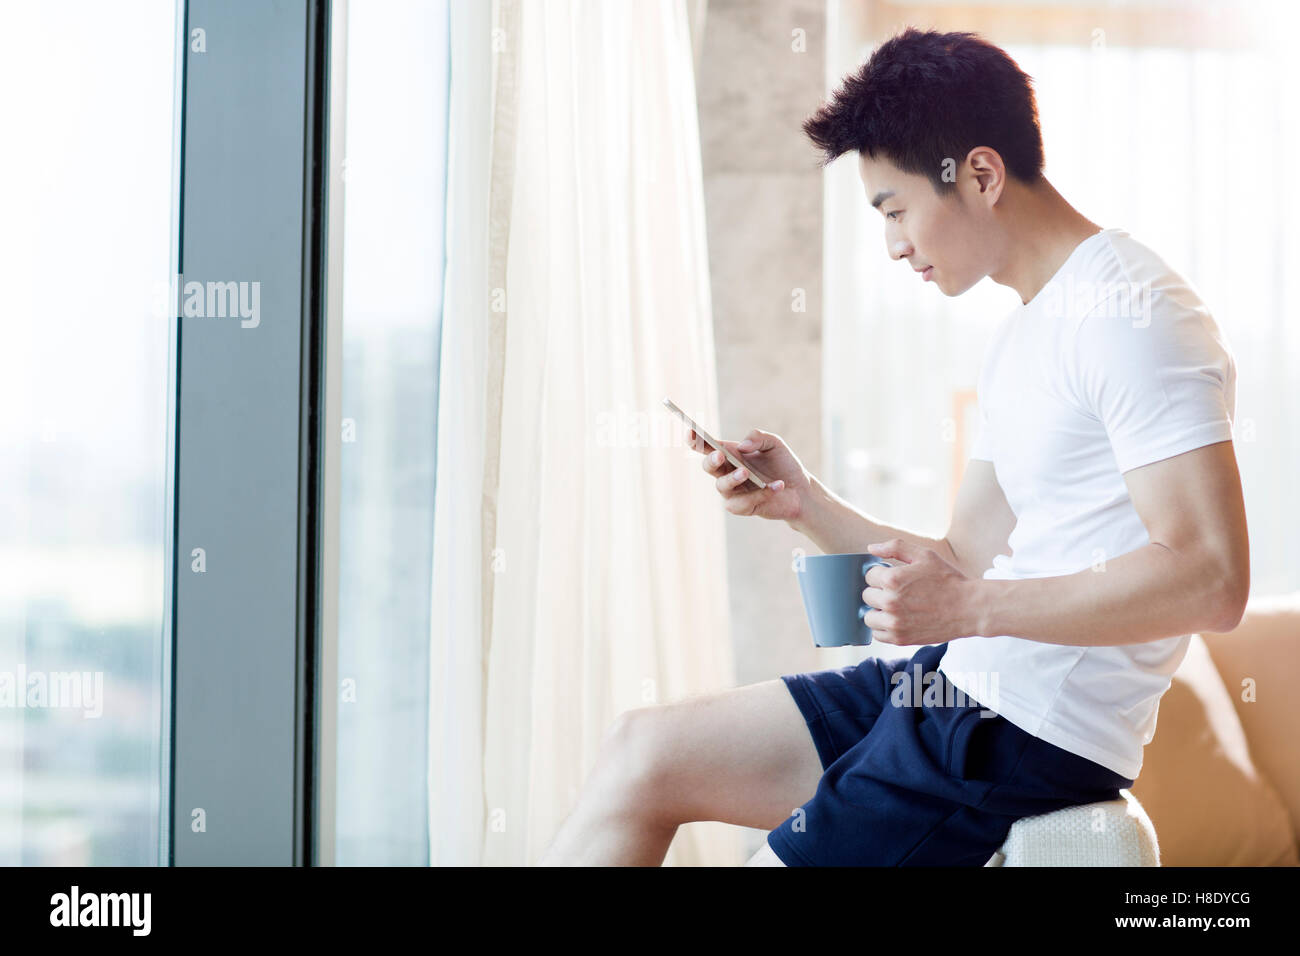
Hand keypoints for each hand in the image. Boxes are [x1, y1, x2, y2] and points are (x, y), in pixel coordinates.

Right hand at [688, 427, 810, 521]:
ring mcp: (733, 491)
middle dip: (711, 460)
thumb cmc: (783, 465)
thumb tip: (742, 446)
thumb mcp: (775, 444)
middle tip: (720, 454)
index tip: (691, 432)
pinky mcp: (743, 507)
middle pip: (708, 466)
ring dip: (732, 478)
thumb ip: (759, 437)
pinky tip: (777, 486)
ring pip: (721, 486)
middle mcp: (727, 472)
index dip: (695, 440)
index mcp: (730, 454)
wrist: (800, 490)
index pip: (706, 446)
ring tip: (746, 472)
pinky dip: (760, 493)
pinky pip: (742, 503)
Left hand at [861, 538, 982, 645]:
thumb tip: (871, 548)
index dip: (881, 574)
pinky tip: (899, 620)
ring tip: (897, 607)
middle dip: (879, 591)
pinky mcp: (900, 638)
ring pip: (868, 616)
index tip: (895, 578)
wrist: (969, 608)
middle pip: (867, 595)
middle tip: (899, 592)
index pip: (869, 575)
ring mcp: (894, 623)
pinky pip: (877, 634)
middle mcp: (890, 601)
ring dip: (879, 611)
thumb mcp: (924, 555)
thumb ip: (895, 547)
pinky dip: (884, 628)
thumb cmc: (948, 580)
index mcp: (892, 579)